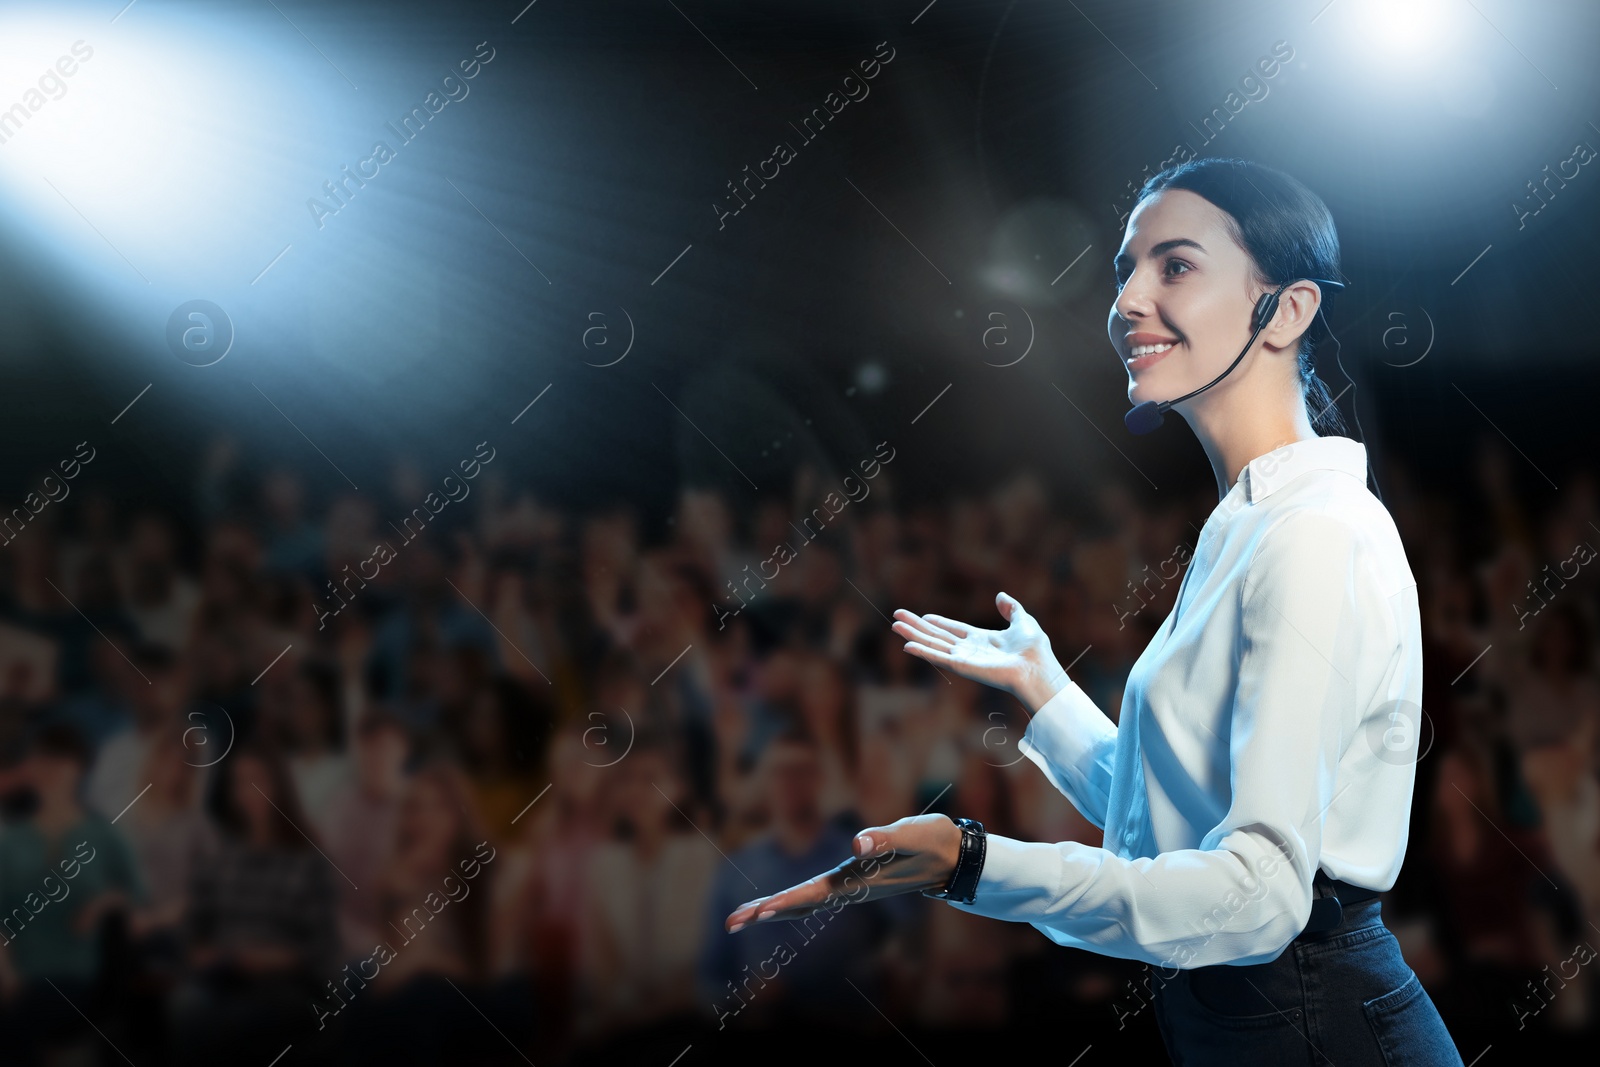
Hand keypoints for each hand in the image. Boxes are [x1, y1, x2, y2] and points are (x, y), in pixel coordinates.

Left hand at [723, 814, 961, 931]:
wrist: (954, 858)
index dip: (786, 901)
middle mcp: (851, 889)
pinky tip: (778, 905)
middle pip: (800, 903)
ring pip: (805, 903)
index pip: (814, 893)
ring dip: (773, 908)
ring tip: (742, 916)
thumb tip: (858, 843)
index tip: (758, 913)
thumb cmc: (935, 841)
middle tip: (730, 923)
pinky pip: (815, 897)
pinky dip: (791, 901)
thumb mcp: (914, 833)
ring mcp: (852, 889)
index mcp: (859, 880)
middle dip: (765, 911)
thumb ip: (887, 838)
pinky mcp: (856, 883)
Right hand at [893, 592, 1068, 712]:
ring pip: (933, 644)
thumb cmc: (1035, 650)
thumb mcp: (1023, 621)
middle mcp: (970, 650)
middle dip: (917, 627)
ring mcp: (965, 659)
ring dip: (913, 635)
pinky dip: (923, 651)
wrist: (1038, 668)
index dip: (939, 622)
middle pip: (938, 636)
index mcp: (982, 640)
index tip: (924, 617)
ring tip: (895, 625)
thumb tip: (1001, 596)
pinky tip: (907, 645)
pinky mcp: (963, 667)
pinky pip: (939, 658)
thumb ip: (1011, 609)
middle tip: (897, 617)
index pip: (954, 629)